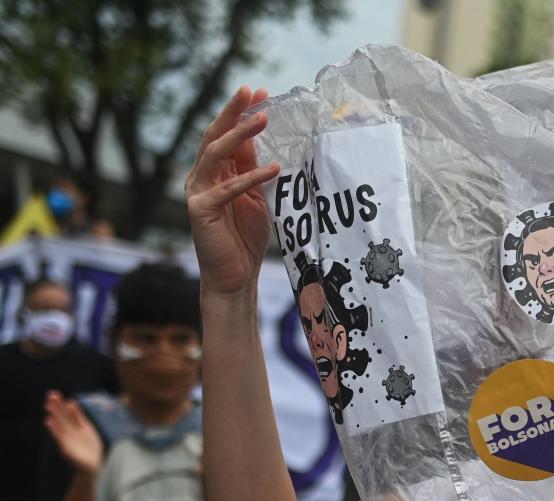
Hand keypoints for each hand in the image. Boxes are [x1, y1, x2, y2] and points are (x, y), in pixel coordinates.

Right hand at [44, 391, 102, 475]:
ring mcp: (67, 440)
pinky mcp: (65, 448)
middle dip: (57, 406)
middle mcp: (69, 432)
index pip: (67, 413)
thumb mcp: (86, 429)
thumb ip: (79, 417)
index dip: (61, 404)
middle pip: (62, 417)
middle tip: (50, 393)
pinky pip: (59, 436)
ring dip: (54, 414)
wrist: (92, 467)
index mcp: (74, 427)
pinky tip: (49, 420)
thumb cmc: (89, 448)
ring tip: (49, 404)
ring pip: (60, 424)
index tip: (55, 394)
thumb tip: (71, 403)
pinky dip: (54, 428)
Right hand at [184, 86, 279, 295]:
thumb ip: (252, 168)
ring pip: (215, 154)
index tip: (258, 91)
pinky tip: (273, 168)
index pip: (225, 135)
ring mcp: (197, 192)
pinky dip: (251, 177)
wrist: (235, 275)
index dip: (239, 113)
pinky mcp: (200, 210)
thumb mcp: (255, 196)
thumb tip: (259, 134)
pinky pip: (227, 188)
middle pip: (214, 136)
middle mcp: (201, 177)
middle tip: (249, 90)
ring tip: (262, 119)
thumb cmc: (245, 237)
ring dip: (239, 135)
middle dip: (232, 112)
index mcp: (214, 172)